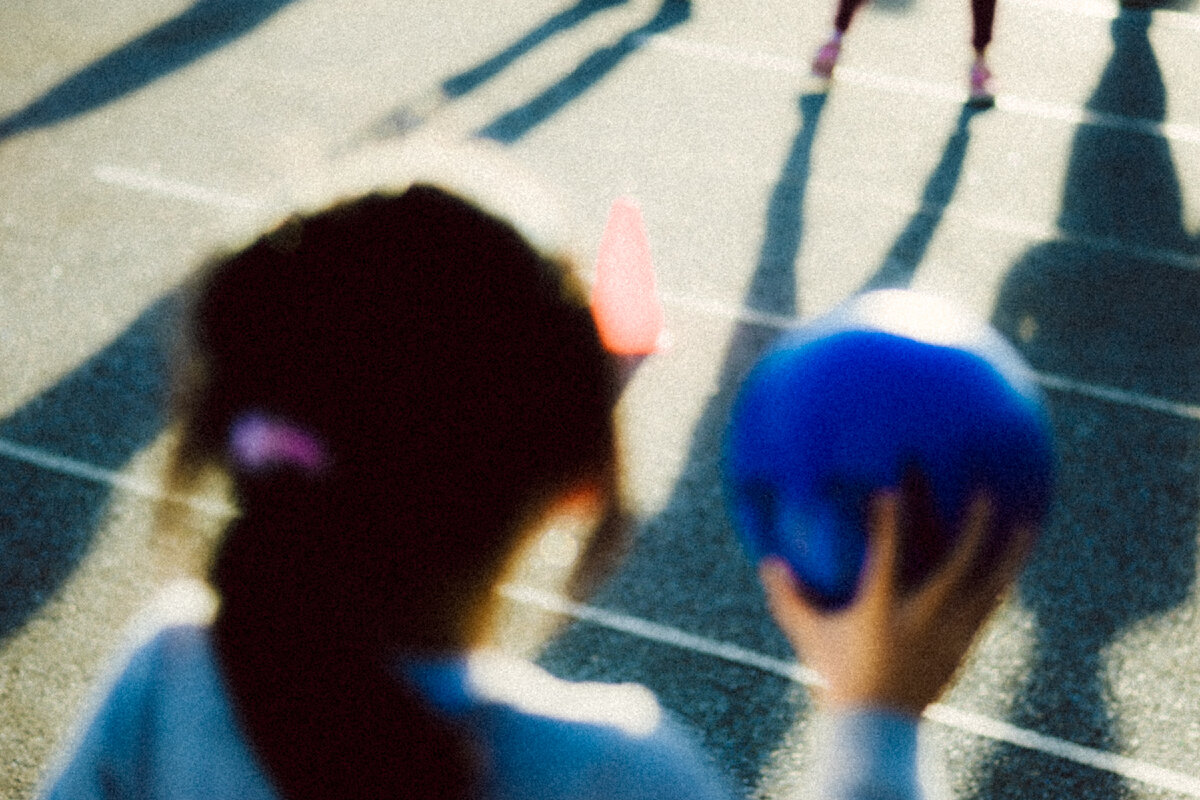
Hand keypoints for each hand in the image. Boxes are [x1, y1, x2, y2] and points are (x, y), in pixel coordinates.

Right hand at [759, 491, 1032, 715]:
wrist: (878, 727)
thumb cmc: (838, 677)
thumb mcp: (809, 636)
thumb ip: (789, 598)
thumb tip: (768, 561)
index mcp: (881, 611)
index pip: (885, 560)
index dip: (886, 525)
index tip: (890, 489)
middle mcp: (921, 619)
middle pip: (955, 568)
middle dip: (971, 529)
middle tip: (984, 491)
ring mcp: (948, 635)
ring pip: (986, 588)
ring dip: (1006, 554)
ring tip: (1025, 523)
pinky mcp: (963, 647)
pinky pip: (989, 609)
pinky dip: (1003, 582)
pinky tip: (1014, 563)